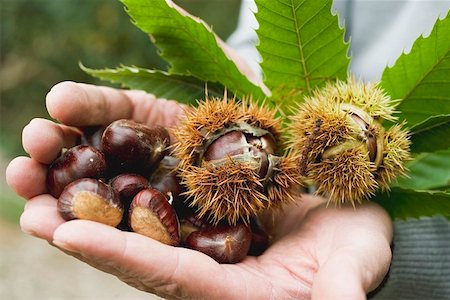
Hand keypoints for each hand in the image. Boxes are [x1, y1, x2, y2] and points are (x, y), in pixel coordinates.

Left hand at [6, 82, 392, 299]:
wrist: (352, 223)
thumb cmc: (354, 251)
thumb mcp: (350, 269)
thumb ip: (337, 289)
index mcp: (228, 283)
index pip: (166, 273)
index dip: (120, 256)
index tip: (67, 234)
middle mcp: (201, 251)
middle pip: (126, 241)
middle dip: (72, 217)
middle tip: (21, 189)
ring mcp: (198, 215)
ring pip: (128, 203)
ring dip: (79, 179)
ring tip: (30, 155)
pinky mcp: (203, 184)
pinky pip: (152, 172)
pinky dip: (114, 153)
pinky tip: (81, 131)